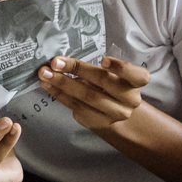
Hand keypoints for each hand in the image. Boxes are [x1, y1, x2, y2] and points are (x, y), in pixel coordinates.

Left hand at [36, 56, 150, 134]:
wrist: (115, 111)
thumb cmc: (111, 85)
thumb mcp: (112, 74)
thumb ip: (97, 67)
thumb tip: (63, 59)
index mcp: (136, 83)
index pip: (136, 76)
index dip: (120, 68)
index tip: (103, 60)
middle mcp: (129, 100)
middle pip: (104, 82)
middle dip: (77, 70)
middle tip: (55, 62)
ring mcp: (114, 114)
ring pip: (87, 97)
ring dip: (62, 83)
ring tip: (45, 73)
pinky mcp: (97, 121)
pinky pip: (76, 106)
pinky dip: (59, 94)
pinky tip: (47, 85)